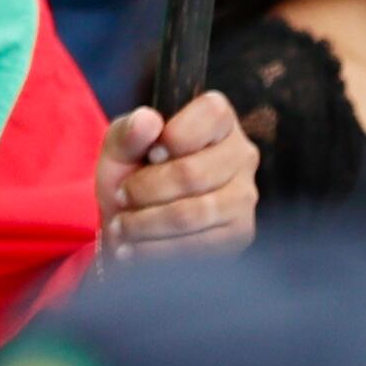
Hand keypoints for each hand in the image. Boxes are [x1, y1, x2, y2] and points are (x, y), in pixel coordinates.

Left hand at [101, 92, 256, 256]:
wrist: (131, 221)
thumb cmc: (131, 172)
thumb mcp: (120, 145)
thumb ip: (129, 131)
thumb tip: (148, 121)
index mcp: (219, 118)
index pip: (210, 115)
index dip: (174, 137)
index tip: (149, 155)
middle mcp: (242, 153)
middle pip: (193, 173)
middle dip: (146, 189)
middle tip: (121, 196)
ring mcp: (245, 195)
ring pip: (194, 213)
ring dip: (147, 224)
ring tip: (121, 227)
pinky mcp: (240, 233)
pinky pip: (199, 245)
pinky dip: (158, 250)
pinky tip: (134, 249)